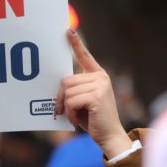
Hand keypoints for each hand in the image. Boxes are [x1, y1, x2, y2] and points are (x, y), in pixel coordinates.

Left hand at [56, 30, 131, 158]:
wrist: (108, 135)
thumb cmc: (92, 118)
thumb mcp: (82, 100)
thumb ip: (74, 88)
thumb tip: (58, 84)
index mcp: (97, 75)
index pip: (85, 56)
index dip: (76, 44)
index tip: (68, 31)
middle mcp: (100, 77)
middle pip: (65, 80)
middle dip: (60, 98)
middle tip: (63, 110)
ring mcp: (100, 85)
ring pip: (67, 91)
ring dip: (65, 107)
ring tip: (74, 116)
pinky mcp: (96, 95)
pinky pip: (71, 101)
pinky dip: (70, 113)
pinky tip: (77, 119)